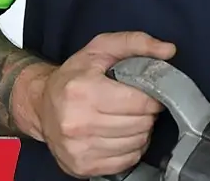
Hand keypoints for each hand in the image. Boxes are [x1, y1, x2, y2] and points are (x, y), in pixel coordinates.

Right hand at [13, 31, 176, 177]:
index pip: (140, 102)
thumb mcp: (101, 49)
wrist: (41, 105)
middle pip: (140, 124)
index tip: (149, 93)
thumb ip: (136, 43)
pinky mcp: (82, 166)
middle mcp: (78, 123)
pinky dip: (131, 148)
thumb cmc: (74, 76)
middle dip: (147, 114)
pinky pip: (126, 161)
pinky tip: (121, 135)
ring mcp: (78, 148)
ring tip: (128, 119)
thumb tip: (169, 50)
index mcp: (83, 91)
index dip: (152, 96)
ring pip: (136, 144)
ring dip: (140, 131)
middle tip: (138, 105)